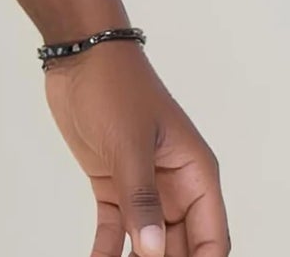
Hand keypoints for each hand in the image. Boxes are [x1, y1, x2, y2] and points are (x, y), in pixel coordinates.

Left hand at [43, 41, 228, 256]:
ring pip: (148, 242)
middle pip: (181, 247)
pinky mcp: (111, 184)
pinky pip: (115, 229)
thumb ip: (140, 198)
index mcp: (196, 175)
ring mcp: (142, 187)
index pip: (212, 239)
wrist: (78, 53)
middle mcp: (175, 187)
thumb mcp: (130, 142)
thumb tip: (152, 252)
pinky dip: (107, 250)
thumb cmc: (115, 85)